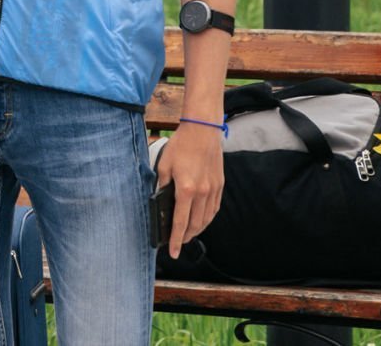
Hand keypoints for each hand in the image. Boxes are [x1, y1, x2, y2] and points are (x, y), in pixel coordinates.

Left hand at [154, 123, 223, 259]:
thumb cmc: (181, 145)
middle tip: (178, 243)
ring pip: (206, 219)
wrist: (202, 130)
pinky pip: (214, 208)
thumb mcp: (164, 165)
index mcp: (186, 189)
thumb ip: (162, 185)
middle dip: (186, 237)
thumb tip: (160, 200)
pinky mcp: (219, 185)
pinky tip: (201, 220)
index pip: (180, 222)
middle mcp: (202, 193)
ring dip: (197, 230)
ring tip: (188, 234)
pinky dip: (207, 218)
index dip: (175, 239)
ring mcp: (213, 190)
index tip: (172, 251)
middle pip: (195, 225)